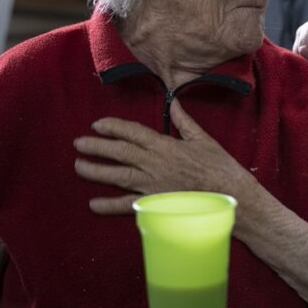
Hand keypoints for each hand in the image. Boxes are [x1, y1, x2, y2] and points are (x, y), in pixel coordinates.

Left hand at [73, 99, 253, 214]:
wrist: (229, 195)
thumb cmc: (219, 166)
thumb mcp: (202, 139)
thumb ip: (184, 121)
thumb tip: (174, 101)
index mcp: (166, 145)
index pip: (133, 132)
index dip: (113, 127)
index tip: (97, 124)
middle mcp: (154, 164)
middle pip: (119, 152)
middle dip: (97, 146)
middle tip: (78, 143)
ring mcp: (152, 185)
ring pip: (117, 176)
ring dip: (96, 171)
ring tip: (78, 166)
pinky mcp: (154, 203)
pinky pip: (127, 205)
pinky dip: (109, 205)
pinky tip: (93, 204)